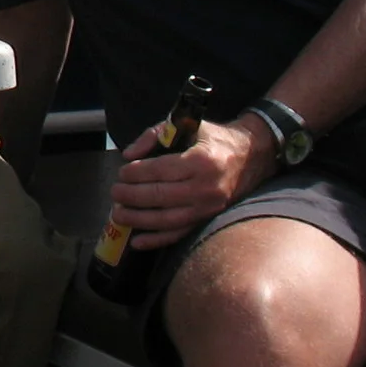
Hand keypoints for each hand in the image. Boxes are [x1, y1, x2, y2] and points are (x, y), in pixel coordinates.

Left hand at [111, 117, 275, 249]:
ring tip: (118, 214)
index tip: (121, 172)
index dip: (135, 173)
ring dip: (138, 219)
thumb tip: (128, 154)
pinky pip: (180, 234)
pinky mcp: (208, 219)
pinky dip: (157, 240)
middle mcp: (205, 187)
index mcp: (200, 161)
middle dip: (131, 196)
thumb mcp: (186, 125)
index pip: (159, 170)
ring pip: (167, 219)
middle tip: (114, 192)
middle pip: (160, 196)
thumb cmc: (213, 139)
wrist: (251, 155)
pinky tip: (137, 241)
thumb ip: (154, 135)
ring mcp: (208, 207)